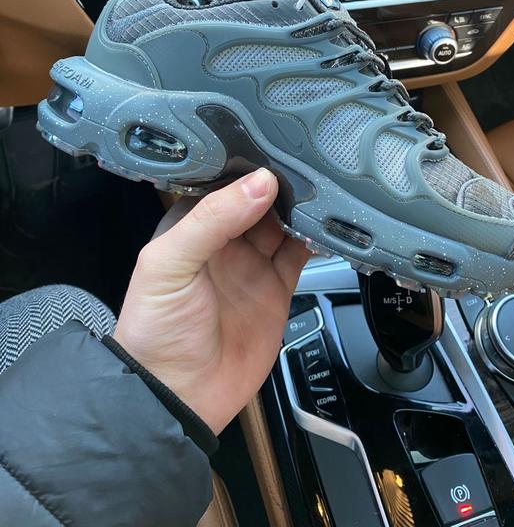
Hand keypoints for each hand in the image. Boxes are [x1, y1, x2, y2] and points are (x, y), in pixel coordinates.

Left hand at [113, 169, 309, 433]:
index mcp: (190, 225)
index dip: (248, 166)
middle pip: (259, 200)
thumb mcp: (170, 264)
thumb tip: (261, 182)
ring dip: (301, 208)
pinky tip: (327, 225)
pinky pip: (300, 256)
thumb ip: (212, 219)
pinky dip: (315, 240)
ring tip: (323, 188)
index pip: (224, 184)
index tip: (276, 147)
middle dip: (282, 182)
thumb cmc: (156, 329)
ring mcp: (251, 265)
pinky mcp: (276, 289)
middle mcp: (223, 241)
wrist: (179, 397)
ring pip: (284, 223)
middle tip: (309, 162)